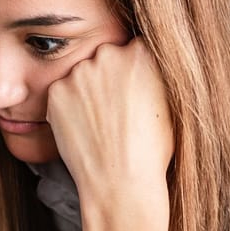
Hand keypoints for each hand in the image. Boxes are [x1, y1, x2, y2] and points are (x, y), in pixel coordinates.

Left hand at [45, 39, 173, 230]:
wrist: (121, 182)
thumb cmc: (153, 150)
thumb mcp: (171, 103)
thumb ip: (156, 74)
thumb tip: (147, 63)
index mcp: (144, 53)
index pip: (133, 49)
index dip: (132, 71)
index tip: (132, 90)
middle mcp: (110, 54)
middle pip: (106, 57)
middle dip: (109, 77)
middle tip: (114, 110)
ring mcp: (81, 71)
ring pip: (82, 75)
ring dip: (87, 91)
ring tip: (100, 123)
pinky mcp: (57, 90)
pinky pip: (62, 92)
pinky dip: (68, 107)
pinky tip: (83, 128)